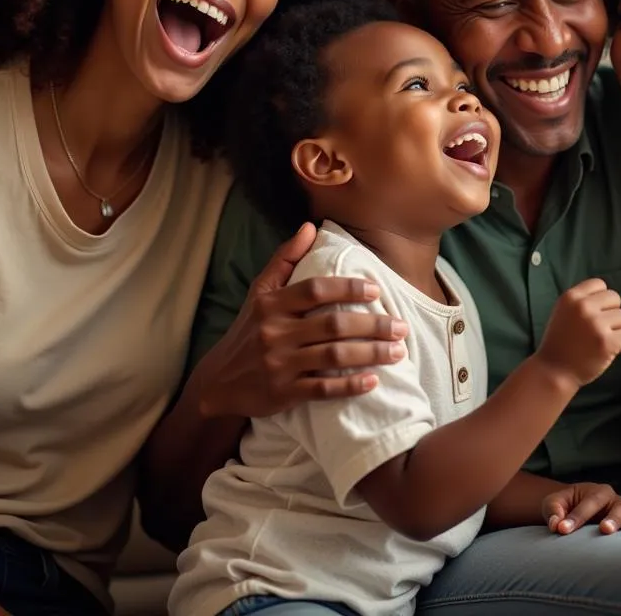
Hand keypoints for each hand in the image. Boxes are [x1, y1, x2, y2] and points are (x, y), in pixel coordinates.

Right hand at [190, 224, 408, 418]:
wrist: (219, 381)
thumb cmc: (249, 330)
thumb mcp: (260, 291)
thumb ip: (285, 259)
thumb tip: (310, 226)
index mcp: (271, 304)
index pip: (316, 290)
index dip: (349, 288)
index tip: (377, 290)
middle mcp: (275, 332)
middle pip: (333, 325)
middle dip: (373, 325)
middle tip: (401, 326)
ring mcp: (279, 365)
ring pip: (333, 356)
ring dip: (371, 354)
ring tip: (398, 351)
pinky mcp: (283, 394)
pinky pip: (323, 389)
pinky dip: (350, 385)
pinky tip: (374, 380)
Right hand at [535, 278, 620, 390]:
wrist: (553, 371)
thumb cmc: (560, 342)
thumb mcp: (563, 312)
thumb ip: (582, 300)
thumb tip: (608, 296)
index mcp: (571, 297)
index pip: (600, 284)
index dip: (601, 300)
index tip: (595, 313)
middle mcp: (583, 307)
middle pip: (615, 298)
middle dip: (611, 313)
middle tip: (600, 329)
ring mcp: (596, 324)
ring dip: (618, 329)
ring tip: (602, 340)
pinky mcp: (607, 342)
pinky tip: (608, 350)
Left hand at [542, 482, 620, 535]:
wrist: (579, 513)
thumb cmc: (567, 508)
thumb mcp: (554, 505)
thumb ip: (553, 510)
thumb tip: (555, 524)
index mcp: (598, 491)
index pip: (590, 501)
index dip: (578, 515)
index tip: (563, 530)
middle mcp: (617, 501)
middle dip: (614, 518)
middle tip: (604, 530)